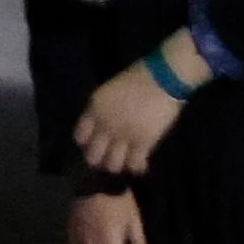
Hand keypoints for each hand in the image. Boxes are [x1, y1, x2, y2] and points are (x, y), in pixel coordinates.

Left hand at [73, 54, 186, 176]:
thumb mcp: (110, 89)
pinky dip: (137, 167)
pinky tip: (141, 166)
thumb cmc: (139, 77)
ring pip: (113, 165)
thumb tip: (102, 121)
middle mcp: (105, 126)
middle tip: (108, 158)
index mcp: (95, 109)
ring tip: (125, 162)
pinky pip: (135, 164)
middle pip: (93, 156)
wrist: (162, 77)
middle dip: (99, 160)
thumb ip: (103, 108)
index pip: (80, 136)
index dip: (86, 143)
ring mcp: (123, 136)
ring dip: (118, 165)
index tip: (93, 143)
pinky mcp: (143, 143)